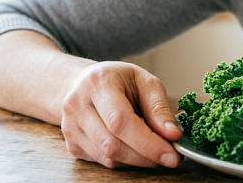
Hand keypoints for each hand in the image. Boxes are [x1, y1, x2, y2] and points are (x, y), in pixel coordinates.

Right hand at [60, 61, 181, 168]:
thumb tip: (172, 135)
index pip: (120, 121)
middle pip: (112, 144)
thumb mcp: (145, 82)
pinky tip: (135, 148)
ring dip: (137, 160)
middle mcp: (77, 106)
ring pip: (107, 157)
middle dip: (146, 156)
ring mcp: (70, 128)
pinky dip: (125, 160)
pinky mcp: (72, 145)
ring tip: (155, 151)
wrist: (84, 83)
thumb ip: (159, 108)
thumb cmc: (119, 80)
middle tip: (170, 157)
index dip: (148, 143)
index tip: (172, 154)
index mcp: (98, 84)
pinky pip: (102, 161)